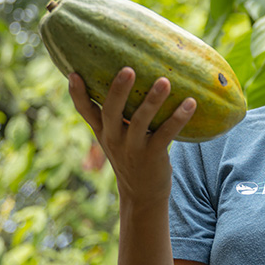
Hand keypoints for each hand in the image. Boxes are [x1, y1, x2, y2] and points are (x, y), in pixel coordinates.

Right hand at [69, 67, 196, 207]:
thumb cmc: (132, 156)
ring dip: (152, 101)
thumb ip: (120, 114)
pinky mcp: (153, 156)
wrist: (142, 195)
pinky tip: (191, 102)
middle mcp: (114, 138)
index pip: (85, 111)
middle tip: (128, 69)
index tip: (73, 73)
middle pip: (111, 112)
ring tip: (165, 81)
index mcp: (103, 131)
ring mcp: (133, 148)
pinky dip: (179, 118)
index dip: (77, 93)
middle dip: (118, 90)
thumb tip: (133, 74)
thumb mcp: (118, 137)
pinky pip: (166, 135)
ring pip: (139, 122)